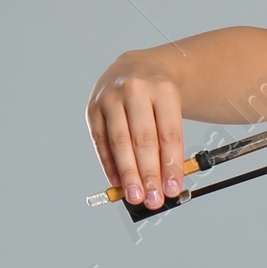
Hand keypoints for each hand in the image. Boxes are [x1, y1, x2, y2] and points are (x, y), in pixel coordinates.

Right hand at [87, 49, 186, 207]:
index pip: (168, 134)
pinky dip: (109, 164)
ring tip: (135, 196)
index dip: (170, 165)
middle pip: (142, 139)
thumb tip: (165, 184)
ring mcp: (110, 97)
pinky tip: (117, 182)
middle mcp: (134, 90)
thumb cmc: (160, 97)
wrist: (139, 67)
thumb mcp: (173, 110)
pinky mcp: (93, 107)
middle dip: (148, 174)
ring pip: (119, 141)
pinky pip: (100, 140)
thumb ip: (169, 143)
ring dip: (127, 173)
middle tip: (153, 200)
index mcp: (163, 89)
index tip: (172, 190)